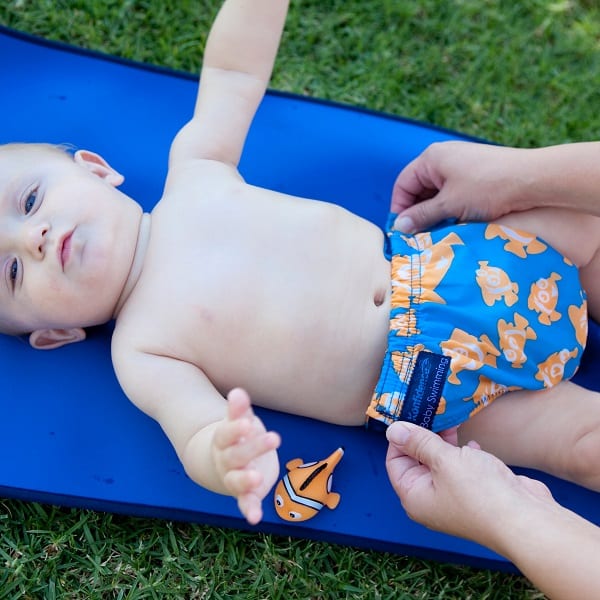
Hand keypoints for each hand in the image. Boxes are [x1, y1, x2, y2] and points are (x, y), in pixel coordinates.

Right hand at [212, 388, 280, 524]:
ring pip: (237, 481)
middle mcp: (226, 460)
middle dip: (254, 448)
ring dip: (246, 481)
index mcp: (224, 439)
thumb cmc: (237, 435)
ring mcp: (233, 477)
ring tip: (257, 479)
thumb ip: (239, 409)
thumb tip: (238, 392)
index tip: (247, 422)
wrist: (222, 461)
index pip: (227, 432)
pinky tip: (255, 518)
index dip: (236, 428)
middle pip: (237, 455)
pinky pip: (245, 502)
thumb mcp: (239, 420)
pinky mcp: (245, 493)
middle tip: (274, 438)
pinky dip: (250, 510)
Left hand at [385, 421, 552, 549]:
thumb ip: (419, 442)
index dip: (400, 438)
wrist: (527, 521)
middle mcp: (430, 500)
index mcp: (414, 496)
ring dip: (446, 444)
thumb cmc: (481, 493)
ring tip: (452, 424)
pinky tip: (474, 447)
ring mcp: (454, 498)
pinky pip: (463, 470)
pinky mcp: (476, 494)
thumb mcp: (444, 459)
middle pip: (418, 461)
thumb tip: (393, 430)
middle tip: (431, 413)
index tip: (409, 414)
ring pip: (442, 463)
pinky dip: (465, 456)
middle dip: (424, 437)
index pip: (395, 461)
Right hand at [391, 142, 530, 232]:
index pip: (403, 185)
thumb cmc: (488, 187)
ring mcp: (461, 165)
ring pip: (437, 194)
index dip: (400, 209)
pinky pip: (453, 193)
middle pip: (419, 189)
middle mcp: (444, 157)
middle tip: (418, 237)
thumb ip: (421, 216)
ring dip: (435, 213)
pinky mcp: (476, 175)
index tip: (402, 231)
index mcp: (432, 158)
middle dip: (418, 213)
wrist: (534, 178)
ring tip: (438, 233)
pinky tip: (455, 224)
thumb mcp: (449, 205)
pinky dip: (450, 209)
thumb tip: (398, 227)